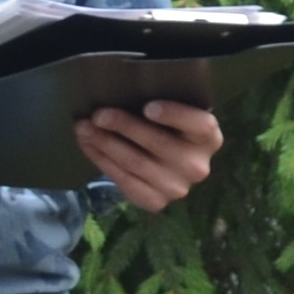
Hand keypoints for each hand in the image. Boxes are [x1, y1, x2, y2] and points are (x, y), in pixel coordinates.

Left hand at [75, 97, 223, 213]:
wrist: (164, 165)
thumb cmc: (164, 128)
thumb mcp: (170, 114)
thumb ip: (156, 104)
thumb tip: (119, 91)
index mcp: (208, 138)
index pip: (201, 125)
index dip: (175, 115)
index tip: (147, 107)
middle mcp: (198, 166)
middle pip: (160, 144)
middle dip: (124, 126)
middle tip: (98, 115)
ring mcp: (178, 188)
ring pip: (136, 163)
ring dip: (105, 143)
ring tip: (84, 128)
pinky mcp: (156, 202)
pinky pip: (125, 181)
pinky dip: (103, 161)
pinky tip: (90, 146)